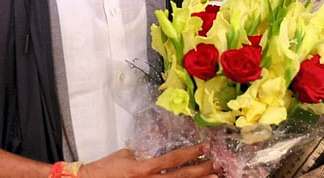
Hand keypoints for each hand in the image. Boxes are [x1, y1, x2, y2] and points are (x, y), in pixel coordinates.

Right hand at [79, 144, 215, 177]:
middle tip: (217, 165)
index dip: (190, 154)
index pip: (173, 160)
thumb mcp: (126, 155)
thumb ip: (144, 155)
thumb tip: (157, 154)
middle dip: (201, 171)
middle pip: (182, 177)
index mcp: (143, 168)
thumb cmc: (106, 169)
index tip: (204, 148)